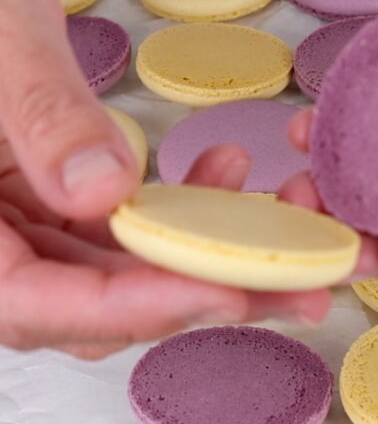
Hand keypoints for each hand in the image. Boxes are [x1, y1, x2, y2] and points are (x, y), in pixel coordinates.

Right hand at [0, 0, 328, 356]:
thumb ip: (44, 115)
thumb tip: (106, 191)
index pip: (37, 303)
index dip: (136, 308)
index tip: (227, 292)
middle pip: (92, 307)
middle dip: (200, 294)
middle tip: (302, 288)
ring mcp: (16, 226)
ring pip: (116, 274)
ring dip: (204, 256)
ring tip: (292, 231)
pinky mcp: (49, 199)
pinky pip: (120, 226)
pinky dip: (177, 209)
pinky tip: (228, 168)